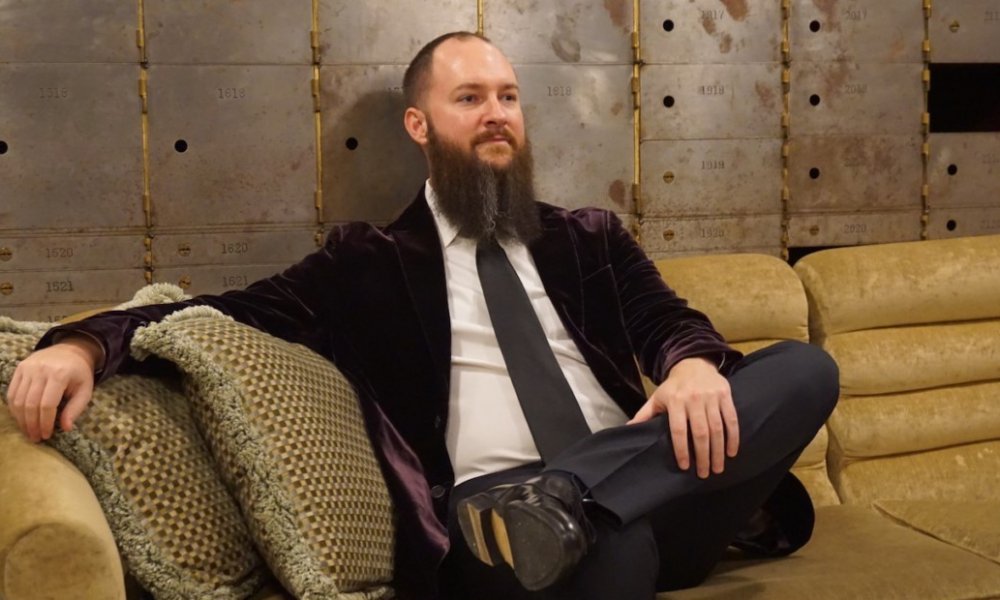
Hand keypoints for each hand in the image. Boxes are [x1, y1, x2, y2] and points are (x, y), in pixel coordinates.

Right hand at [5, 336, 100, 441]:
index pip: (47, 404)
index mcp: (59, 374)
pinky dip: (14, 409)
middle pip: (30, 403)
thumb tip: (66, 428)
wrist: (70, 350)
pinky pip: (11, 392)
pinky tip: (21, 419)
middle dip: (32, 424)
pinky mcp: (19, 368)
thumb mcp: (85, 390)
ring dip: (21, 419)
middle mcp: (40, 370)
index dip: (45, 423)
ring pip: (17, 399)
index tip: (46, 435)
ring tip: (28, 431)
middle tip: (36, 438)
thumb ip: (76, 408)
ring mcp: (27, 368)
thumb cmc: (79, 373)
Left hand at [628, 357, 738, 477]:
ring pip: (717, 428)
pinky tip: (731, 452)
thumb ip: (645, 414)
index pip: (678, 430)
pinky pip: (731, 419)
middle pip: (700, 432)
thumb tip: (628, 428)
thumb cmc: (674, 387)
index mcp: (675, 401)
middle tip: (704, 474)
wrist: (694, 364)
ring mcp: (711, 397)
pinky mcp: (725, 395)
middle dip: (703, 456)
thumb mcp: (657, 397)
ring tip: (717, 468)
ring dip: (718, 451)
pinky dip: (733, 437)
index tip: (685, 466)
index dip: (682, 450)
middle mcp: (693, 399)